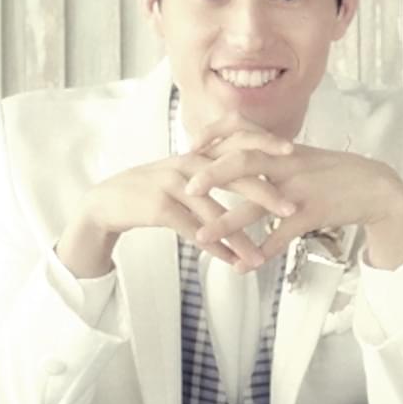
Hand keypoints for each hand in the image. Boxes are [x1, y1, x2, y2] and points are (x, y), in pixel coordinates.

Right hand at [55, 120, 296, 277]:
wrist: (109, 201)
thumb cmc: (155, 189)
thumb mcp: (187, 176)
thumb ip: (216, 173)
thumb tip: (254, 180)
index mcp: (199, 153)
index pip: (237, 143)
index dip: (264, 144)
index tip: (293, 152)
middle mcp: (189, 163)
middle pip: (233, 175)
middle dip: (265, 193)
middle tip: (292, 209)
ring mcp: (173, 184)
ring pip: (214, 210)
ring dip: (239, 236)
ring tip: (259, 256)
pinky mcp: (158, 206)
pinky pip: (192, 229)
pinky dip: (212, 246)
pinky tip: (229, 260)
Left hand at [188, 144, 402, 270]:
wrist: (376, 186)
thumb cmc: (334, 173)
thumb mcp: (301, 157)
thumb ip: (269, 156)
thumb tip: (236, 157)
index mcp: (281, 148)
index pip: (241, 132)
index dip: (213, 136)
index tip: (189, 148)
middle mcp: (289, 163)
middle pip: (245, 160)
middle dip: (213, 174)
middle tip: (187, 189)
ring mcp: (301, 188)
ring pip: (259, 203)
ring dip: (228, 221)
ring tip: (202, 238)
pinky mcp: (315, 212)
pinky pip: (283, 233)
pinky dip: (262, 251)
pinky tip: (244, 265)